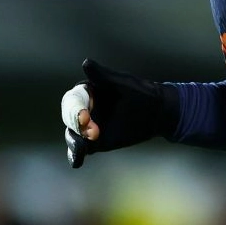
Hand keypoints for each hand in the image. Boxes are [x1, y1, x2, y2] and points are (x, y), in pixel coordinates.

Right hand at [60, 59, 178, 167]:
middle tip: (92, 133)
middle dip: (76, 126)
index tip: (85, 117)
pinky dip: (76, 155)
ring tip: (81, 148)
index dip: (75, 109)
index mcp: (86, 92)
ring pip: (72, 135)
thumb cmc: (140, 92)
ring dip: (74, 142)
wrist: (157, 112)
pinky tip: (76, 162)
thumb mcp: (122, 83)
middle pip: (69, 119)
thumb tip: (86, 62)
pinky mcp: (94, 143)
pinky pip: (80, 150)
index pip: (72, 100)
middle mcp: (83, 109)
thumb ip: (103, 76)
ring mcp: (87, 127)